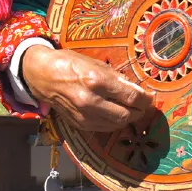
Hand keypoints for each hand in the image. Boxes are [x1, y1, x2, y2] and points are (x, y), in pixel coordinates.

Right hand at [21, 45, 155, 132]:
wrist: (41, 75)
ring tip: (131, 109)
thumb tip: (135, 88)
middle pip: (127, 114)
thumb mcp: (94, 63)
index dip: (146, 99)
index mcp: (96, 81)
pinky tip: (116, 113)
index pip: (131, 96)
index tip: (150, 97)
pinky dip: (114, 122)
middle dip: (140, 110)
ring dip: (128, 117)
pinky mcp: (79, 124)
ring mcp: (84, 116)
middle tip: (144, 104)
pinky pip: (104, 127)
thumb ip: (115, 77)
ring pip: (117, 124)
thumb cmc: (68, 63)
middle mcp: (91, 101)